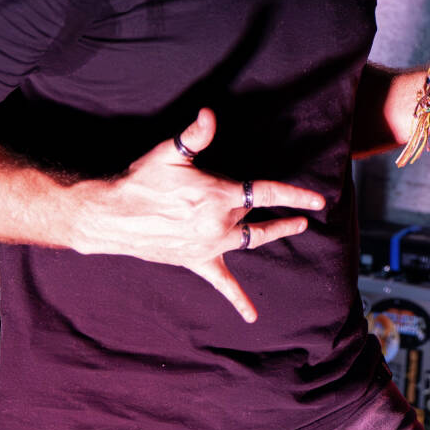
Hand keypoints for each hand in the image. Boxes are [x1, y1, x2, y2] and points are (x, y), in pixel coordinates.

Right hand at [69, 107, 327, 322]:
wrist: (111, 217)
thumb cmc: (141, 181)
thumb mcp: (169, 153)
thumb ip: (195, 135)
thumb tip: (210, 114)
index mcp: (218, 196)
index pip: (265, 192)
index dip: (294, 195)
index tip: (318, 200)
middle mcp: (219, 223)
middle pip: (259, 217)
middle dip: (284, 213)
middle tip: (307, 214)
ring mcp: (210, 245)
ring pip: (252, 241)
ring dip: (274, 234)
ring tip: (296, 228)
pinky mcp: (197, 261)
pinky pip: (223, 283)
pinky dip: (238, 299)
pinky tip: (252, 316)